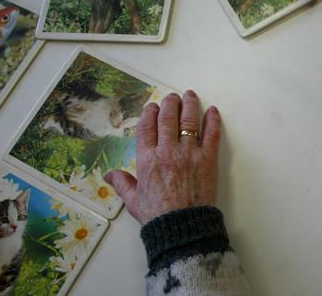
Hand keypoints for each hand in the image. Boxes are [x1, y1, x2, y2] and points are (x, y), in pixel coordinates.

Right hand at [105, 91, 220, 224]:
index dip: (149, 113)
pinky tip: (213, 111)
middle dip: (170, 103)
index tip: (152, 106)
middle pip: (168, 118)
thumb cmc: (157, 215)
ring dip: (190, 105)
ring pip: (189, 121)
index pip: (147, 127)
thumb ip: (122, 184)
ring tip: (190, 95)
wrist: (183, 226)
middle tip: (172, 97)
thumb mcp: (133, 200)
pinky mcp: (208, 158)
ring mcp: (189, 153)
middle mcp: (167, 151)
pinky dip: (213, 120)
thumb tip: (108, 175)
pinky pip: (212, 134)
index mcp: (147, 159)